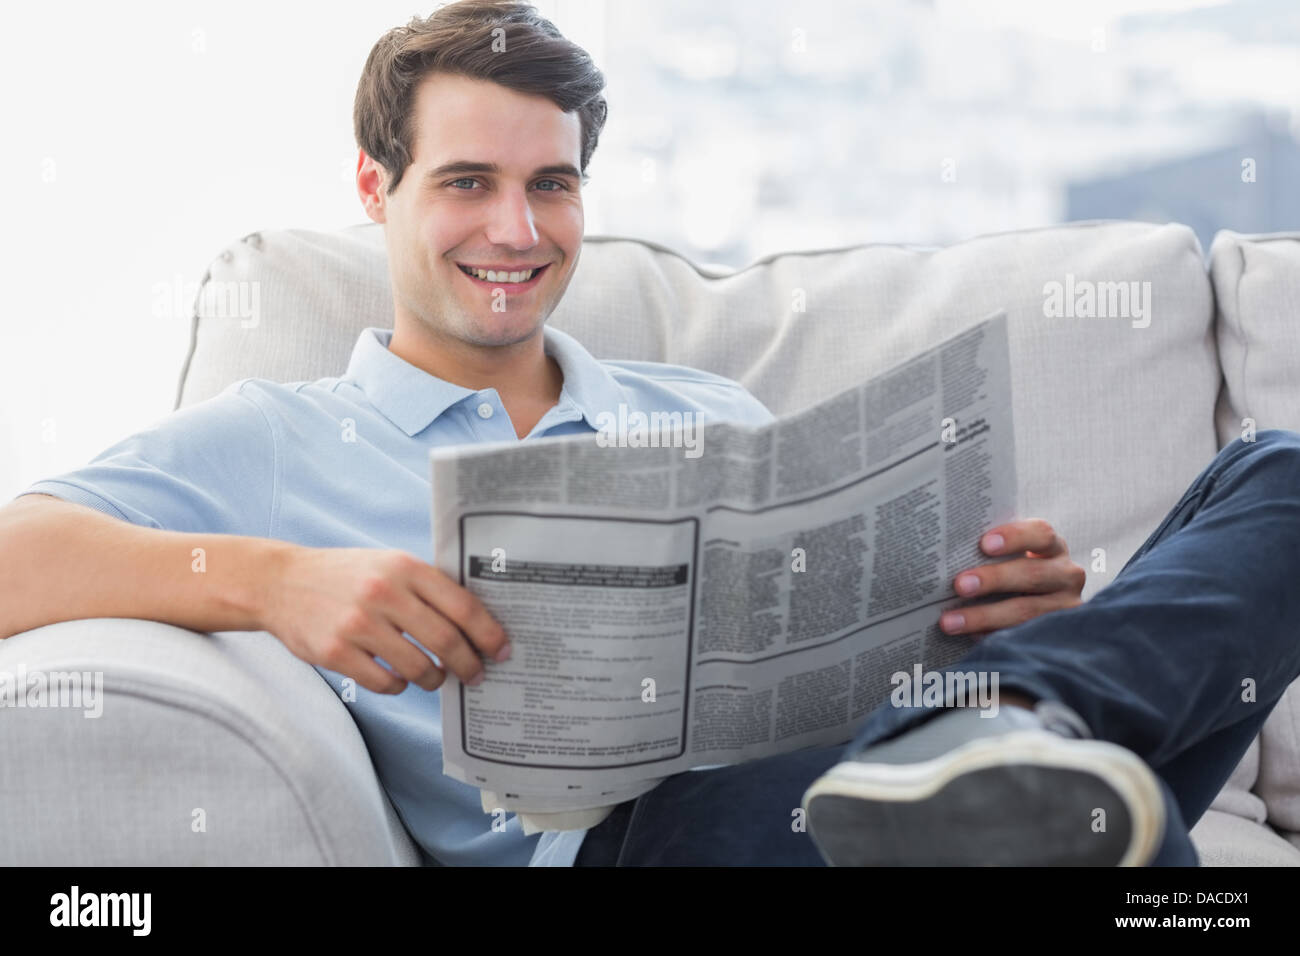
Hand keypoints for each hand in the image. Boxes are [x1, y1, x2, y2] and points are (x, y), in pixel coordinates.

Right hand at [260, 546, 510, 694]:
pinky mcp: (334, 652)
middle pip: (445, 641)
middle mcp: (383, 593)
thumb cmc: (347, 575)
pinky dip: (400, 686)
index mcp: (405, 567)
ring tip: (436, 677)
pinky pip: (385, 683)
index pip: (463, 606)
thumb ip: (428, 587)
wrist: (281, 582)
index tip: (502, 650)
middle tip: (476, 675)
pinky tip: (399, 677)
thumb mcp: (389, 564)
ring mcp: (357, 624)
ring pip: (417, 667)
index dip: (489, 634)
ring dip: (434, 679)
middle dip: (469, 665)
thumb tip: (477, 624)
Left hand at [941, 518, 1085, 638]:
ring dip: (984, 616)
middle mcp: (1066, 574)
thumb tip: (946, 554)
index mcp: (1052, 546)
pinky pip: (1024, 636)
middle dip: (994, 579)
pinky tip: (969, 636)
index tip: (984, 544)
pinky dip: (993, 635)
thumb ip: (990, 552)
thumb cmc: (1012, 571)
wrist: (1039, 604)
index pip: (1040, 534)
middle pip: (1032, 574)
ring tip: (949, 621)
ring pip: (1026, 611)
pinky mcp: (1058, 634)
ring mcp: (1066, 606)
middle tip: (960, 585)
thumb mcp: (1009, 558)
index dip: (1014, 537)